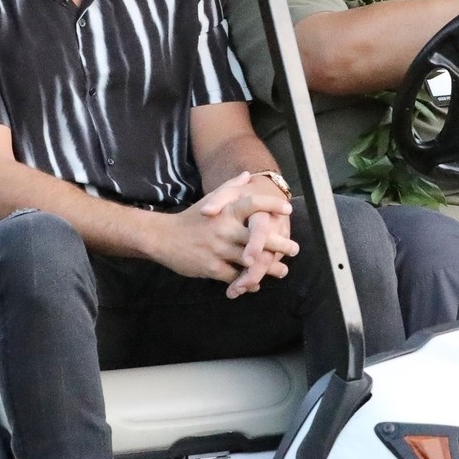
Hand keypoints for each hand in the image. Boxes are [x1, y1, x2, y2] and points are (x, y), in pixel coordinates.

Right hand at [152, 172, 293, 285]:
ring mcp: (218, 249)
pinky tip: (256, 284)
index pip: (252, 204)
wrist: (163, 237)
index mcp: (225, 211)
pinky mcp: (211, 267)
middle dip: (279, 243)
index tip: (288, 210)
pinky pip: (235, 277)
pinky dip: (247, 281)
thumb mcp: (210, 200)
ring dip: (269, 267)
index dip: (271, 206)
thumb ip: (231, 188)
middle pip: (258, 236)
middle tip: (295, 248)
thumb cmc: (192, 218)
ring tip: (283, 270)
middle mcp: (224, 228)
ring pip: (250, 261)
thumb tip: (249, 175)